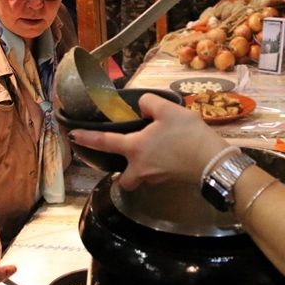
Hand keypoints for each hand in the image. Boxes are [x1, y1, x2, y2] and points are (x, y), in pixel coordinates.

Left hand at [69, 94, 228, 189]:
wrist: (212, 161)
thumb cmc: (187, 135)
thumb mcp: (168, 110)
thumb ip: (150, 103)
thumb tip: (143, 106)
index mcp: (135, 148)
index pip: (104, 142)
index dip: (86, 139)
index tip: (72, 137)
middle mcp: (140, 168)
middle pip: (123, 179)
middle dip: (124, 174)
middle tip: (131, 159)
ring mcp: (156, 178)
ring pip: (141, 180)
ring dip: (142, 172)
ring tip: (155, 156)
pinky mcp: (170, 181)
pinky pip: (157, 177)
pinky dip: (160, 169)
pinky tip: (171, 157)